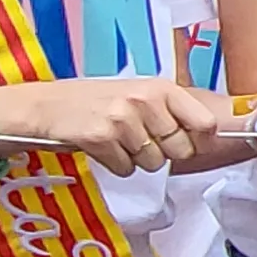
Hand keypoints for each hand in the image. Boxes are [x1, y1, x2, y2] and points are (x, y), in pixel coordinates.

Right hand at [0, 77, 225, 174]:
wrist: (46, 106)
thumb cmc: (97, 101)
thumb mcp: (138, 95)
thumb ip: (171, 111)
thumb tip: (210, 136)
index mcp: (159, 87)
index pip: (204, 122)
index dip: (200, 139)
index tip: (192, 142)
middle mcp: (144, 100)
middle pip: (180, 150)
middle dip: (163, 153)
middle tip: (140, 140)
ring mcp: (122, 118)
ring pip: (153, 163)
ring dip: (136, 159)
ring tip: (117, 140)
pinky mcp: (101, 137)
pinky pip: (126, 169)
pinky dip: (115, 164)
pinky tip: (102, 147)